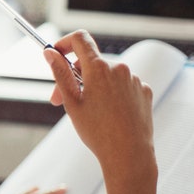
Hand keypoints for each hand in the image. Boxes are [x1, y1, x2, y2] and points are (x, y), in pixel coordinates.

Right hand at [45, 31, 155, 180]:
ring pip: (107, 75)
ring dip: (93, 86)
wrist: (129, 154)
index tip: (57, 53)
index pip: (80, 39)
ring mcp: (134, 80)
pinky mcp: (144, 91)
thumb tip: (49, 52)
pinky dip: (112, 94)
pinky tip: (108, 114)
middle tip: (60, 100)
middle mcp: (119, 69)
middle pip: (91, 61)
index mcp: (99, 68)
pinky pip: (123, 85)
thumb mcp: (71, 102)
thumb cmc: (98, 132)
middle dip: (74, 76)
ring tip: (88, 112)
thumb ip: (60, 73)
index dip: (65, 42)